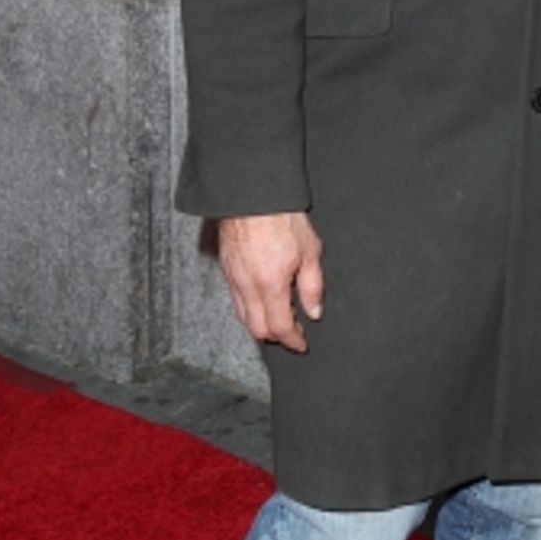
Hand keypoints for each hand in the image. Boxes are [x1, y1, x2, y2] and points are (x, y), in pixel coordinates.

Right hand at [217, 212, 323, 352]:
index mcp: (270, 284)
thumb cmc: (281, 217)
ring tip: (279, 317)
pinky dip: (249, 308)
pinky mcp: (226, 268)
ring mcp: (233, 278)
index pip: (279, 328)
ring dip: (261, 324)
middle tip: (293, 332)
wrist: (252, 194)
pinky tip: (263, 299)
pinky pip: (236, 299)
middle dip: (275, 337)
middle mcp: (248, 286)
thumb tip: (314, 312)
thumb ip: (312, 286)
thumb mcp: (310, 250)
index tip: (302, 344)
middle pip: (257, 329)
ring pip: (243, 316)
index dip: (292, 341)